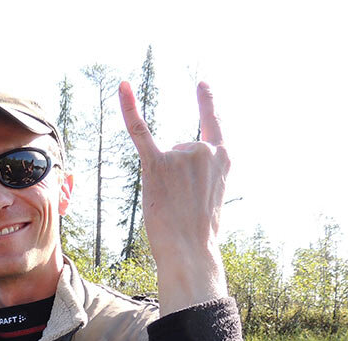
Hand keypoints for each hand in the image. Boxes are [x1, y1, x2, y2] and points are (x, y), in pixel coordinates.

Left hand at [119, 81, 229, 315]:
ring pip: (162, 158)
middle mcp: (204, 149)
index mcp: (224, 156)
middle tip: (184, 205)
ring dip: (162, 182)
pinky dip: (129, 108)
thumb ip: (201, 171)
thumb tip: (173, 157)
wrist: (191, 250)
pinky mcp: (157, 164)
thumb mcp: (212, 194)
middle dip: (176, 177)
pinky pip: (139, 131)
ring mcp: (181, 154)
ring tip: (172, 205)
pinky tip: (123, 86)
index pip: (214, 123)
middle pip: (179, 151)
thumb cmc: (199, 230)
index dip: (207, 103)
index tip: (202, 83)